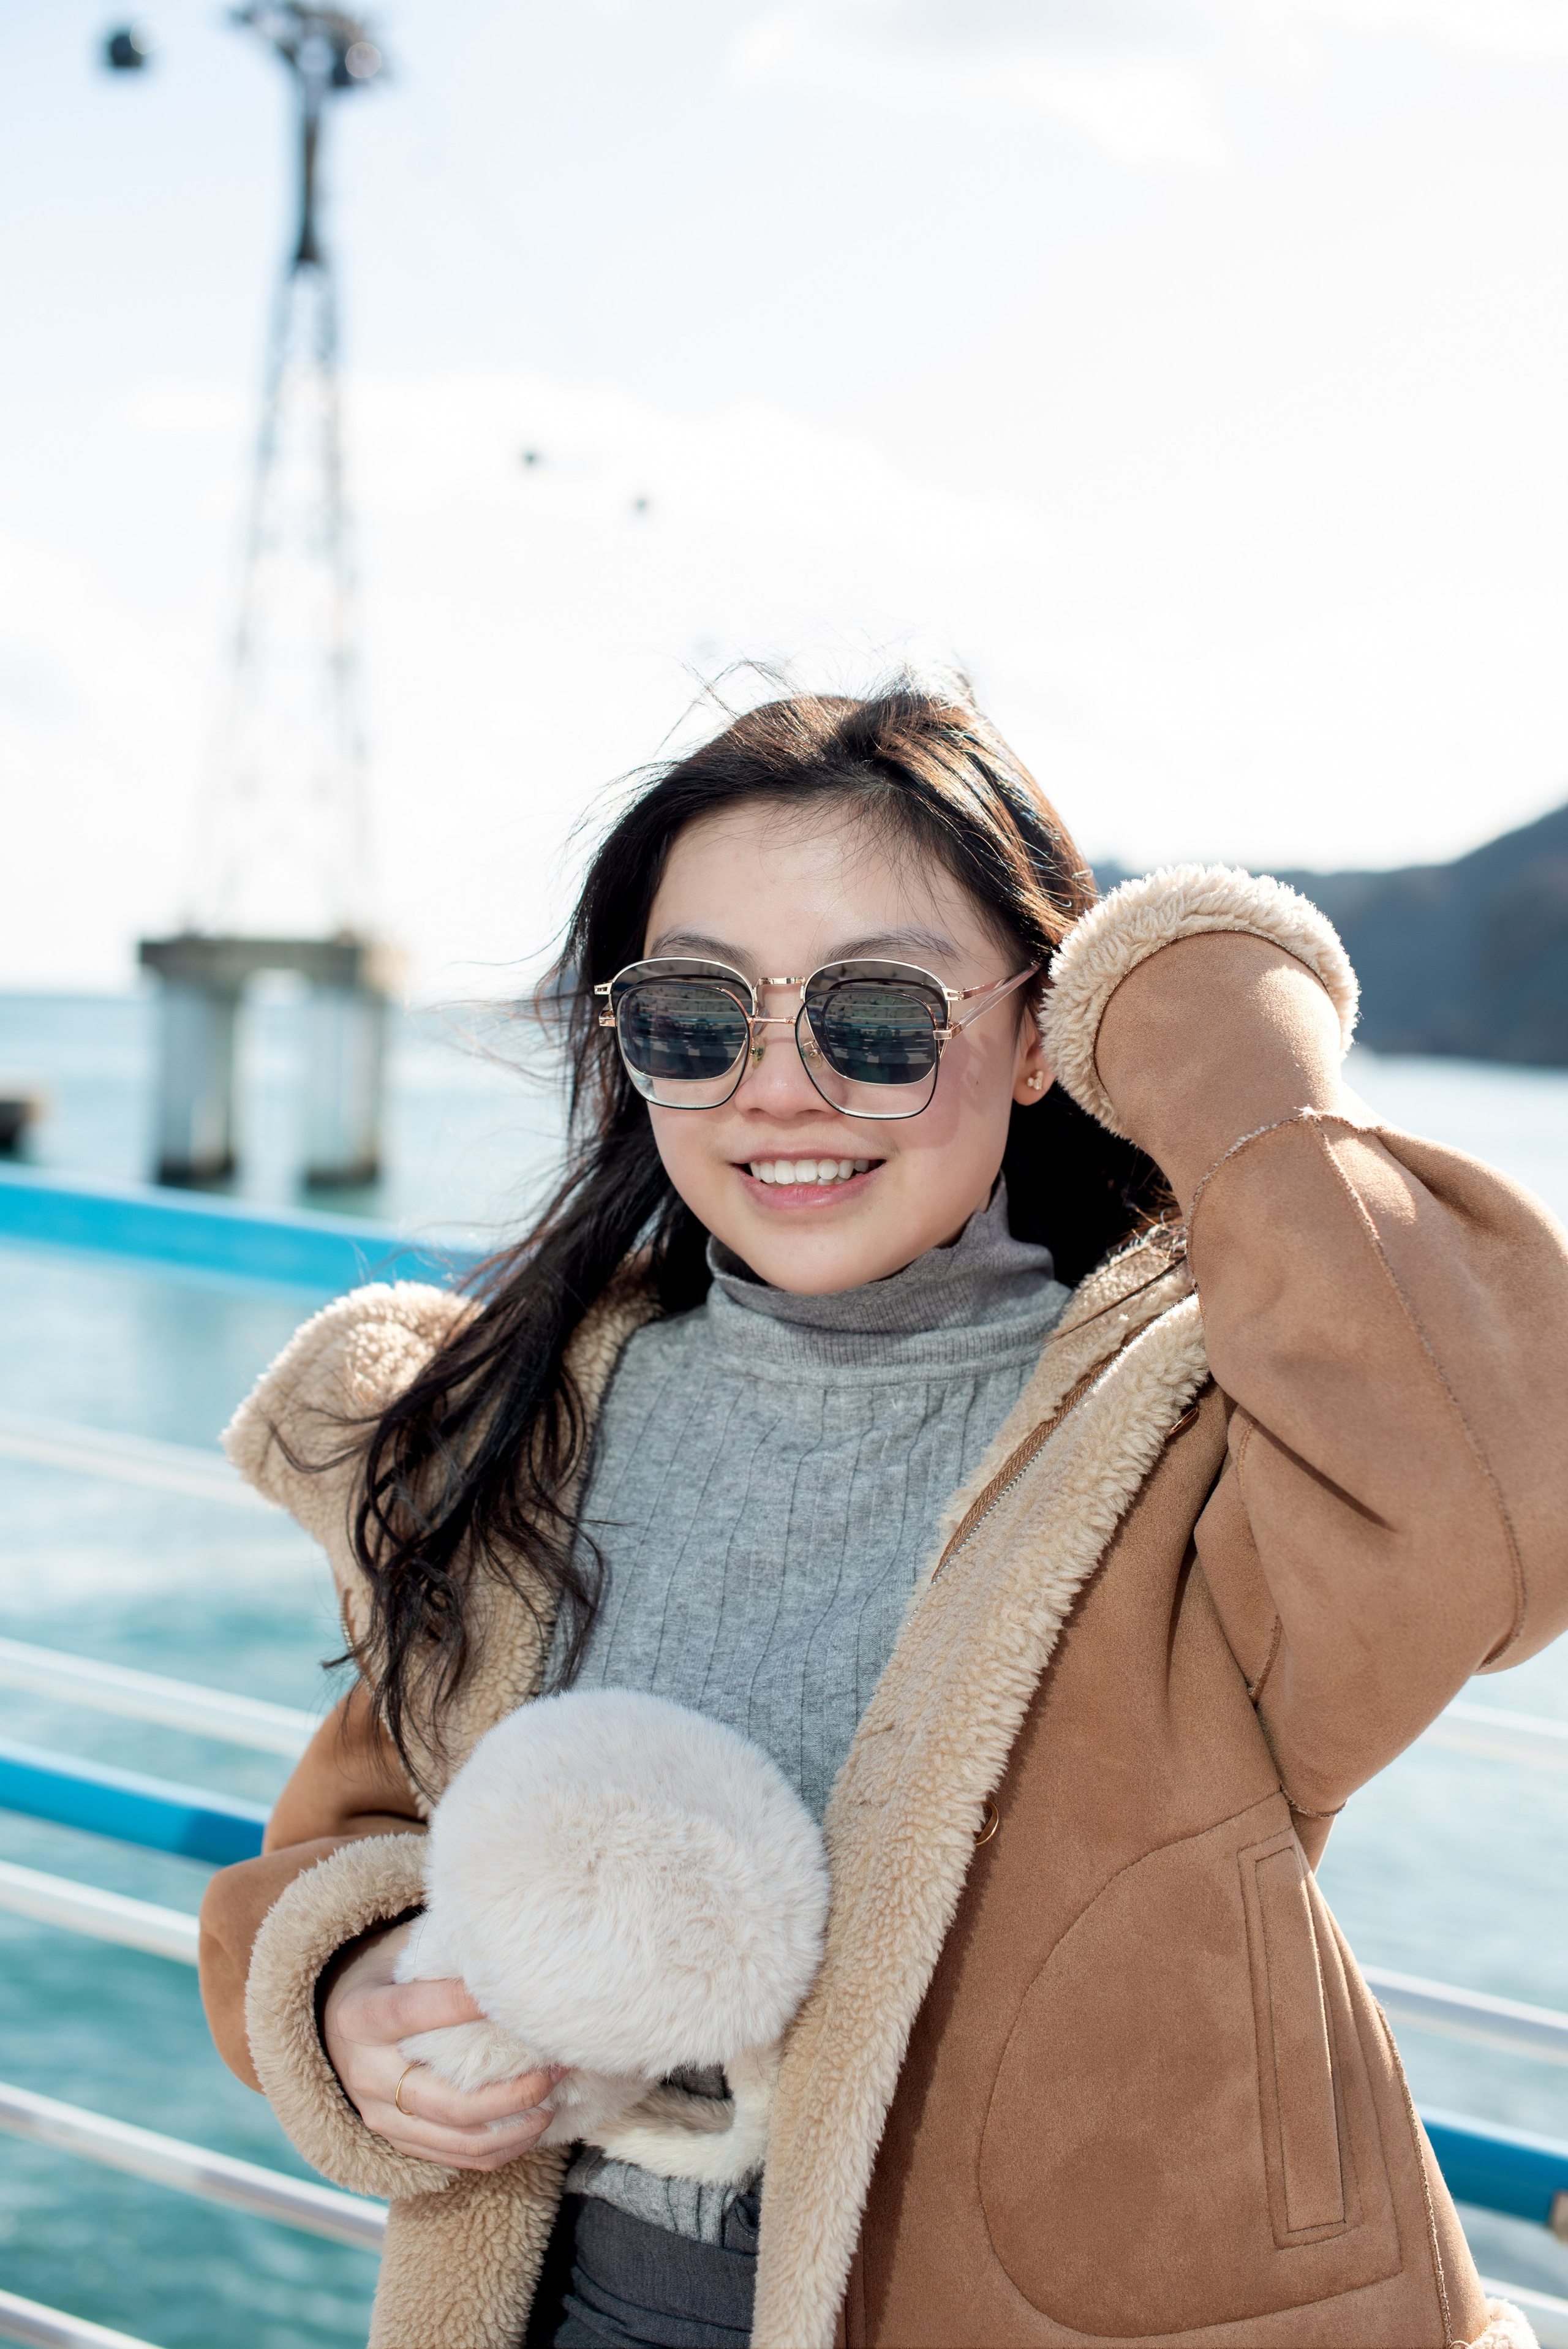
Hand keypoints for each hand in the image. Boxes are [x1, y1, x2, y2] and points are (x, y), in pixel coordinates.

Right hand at [321, 1920, 560, 2171]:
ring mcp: (379, 2115)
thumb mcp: (396, 1953)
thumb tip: (504, 1943)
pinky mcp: (398, 2141)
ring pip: (456, 2136)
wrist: (335, 2029)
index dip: (458, 2005)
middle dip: (511, 2089)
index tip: (513, 1995)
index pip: (409, 2013)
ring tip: (556, 2097)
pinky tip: (535, 2123)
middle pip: (444, 2098)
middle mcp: (365, 2073)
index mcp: (358, 2016)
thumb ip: (440, 1952)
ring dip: (516, 2124)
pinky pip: (457, 2158)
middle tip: (557, 2064)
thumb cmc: (384, 1979)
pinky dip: (502, 2148)